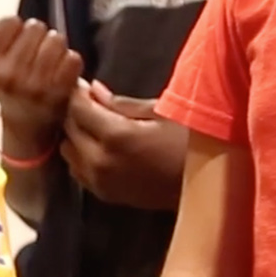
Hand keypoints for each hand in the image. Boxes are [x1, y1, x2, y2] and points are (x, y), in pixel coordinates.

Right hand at [0, 5, 83, 154]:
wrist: (26, 124)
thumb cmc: (4, 84)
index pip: (9, 21)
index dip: (15, 30)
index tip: (12, 45)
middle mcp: (7, 74)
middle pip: (35, 27)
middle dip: (36, 37)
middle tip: (32, 56)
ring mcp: (34, 84)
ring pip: (56, 40)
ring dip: (55, 48)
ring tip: (47, 62)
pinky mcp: (60, 91)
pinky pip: (73, 57)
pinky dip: (70, 62)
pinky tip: (61, 73)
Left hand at [61, 81, 187, 209]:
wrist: (208, 187)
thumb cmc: (192, 143)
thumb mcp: (161, 113)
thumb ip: (121, 104)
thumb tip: (94, 90)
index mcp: (115, 136)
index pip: (78, 109)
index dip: (75, 92)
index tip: (79, 81)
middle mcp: (100, 161)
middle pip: (68, 129)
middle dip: (74, 111)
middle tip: (86, 99)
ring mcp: (100, 182)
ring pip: (67, 151)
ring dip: (75, 134)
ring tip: (91, 122)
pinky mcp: (105, 195)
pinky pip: (78, 170)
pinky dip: (80, 155)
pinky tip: (96, 145)